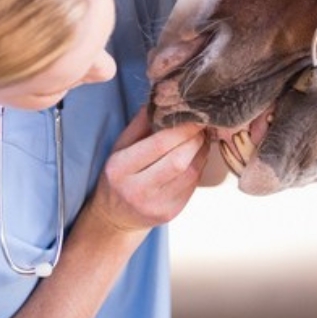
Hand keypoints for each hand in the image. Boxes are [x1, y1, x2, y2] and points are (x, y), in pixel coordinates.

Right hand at [86, 107, 210, 233]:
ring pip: (190, 174)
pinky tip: (196, 157)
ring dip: (201, 152)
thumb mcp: (119, 147)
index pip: (159, 145)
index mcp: (120, 169)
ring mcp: (155, 206)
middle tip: (201, 125)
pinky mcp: (169, 214)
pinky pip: (192, 187)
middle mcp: (136, 190)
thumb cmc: (118, 176)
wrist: (114, 217)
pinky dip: (199, 167)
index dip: (182, 128)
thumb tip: (161, 100)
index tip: (195, 116)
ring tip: (201, 138)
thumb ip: (139, 124)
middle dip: (195, 139)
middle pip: (178, 161)